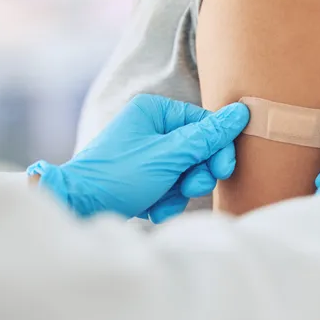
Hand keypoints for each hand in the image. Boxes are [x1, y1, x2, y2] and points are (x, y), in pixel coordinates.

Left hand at [27, 95, 249, 222]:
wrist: (77, 206)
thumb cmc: (118, 176)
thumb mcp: (169, 156)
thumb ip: (207, 137)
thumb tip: (241, 112)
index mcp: (155, 111)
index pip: (204, 124)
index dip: (218, 149)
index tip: (223, 171)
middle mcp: (150, 127)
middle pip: (197, 150)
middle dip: (196, 174)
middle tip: (190, 187)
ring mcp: (146, 153)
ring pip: (186, 172)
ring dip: (179, 191)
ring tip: (162, 202)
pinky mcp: (142, 177)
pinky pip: (170, 186)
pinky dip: (165, 200)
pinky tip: (151, 208)